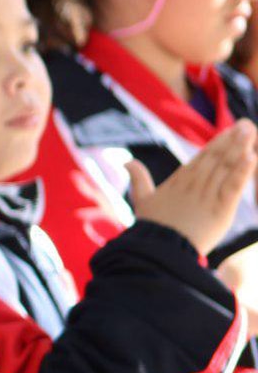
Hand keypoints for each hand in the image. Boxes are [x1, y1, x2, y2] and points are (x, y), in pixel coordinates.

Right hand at [130, 120, 257, 254]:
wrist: (159, 249)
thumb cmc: (151, 227)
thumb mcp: (141, 200)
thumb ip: (138, 178)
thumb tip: (126, 161)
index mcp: (179, 180)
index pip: (202, 156)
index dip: (218, 142)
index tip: (231, 129)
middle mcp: (194, 184)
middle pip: (216, 158)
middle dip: (233, 140)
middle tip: (247, 123)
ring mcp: (207, 196)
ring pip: (226, 168)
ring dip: (240, 148)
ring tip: (251, 132)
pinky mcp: (220, 210)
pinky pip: (233, 187)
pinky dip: (242, 172)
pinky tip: (251, 158)